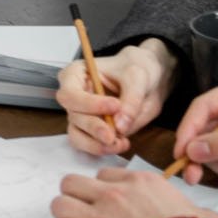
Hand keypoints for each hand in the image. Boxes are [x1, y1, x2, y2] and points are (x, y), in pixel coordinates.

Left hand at [50, 167, 217, 217]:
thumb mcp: (204, 215)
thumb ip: (199, 209)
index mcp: (140, 183)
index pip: (103, 176)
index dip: (103, 191)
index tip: (108, 205)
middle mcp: (114, 195)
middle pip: (72, 183)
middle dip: (75, 198)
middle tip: (84, 214)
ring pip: (60, 204)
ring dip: (66, 217)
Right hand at [58, 38, 178, 154]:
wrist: (148, 80)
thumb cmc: (136, 69)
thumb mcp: (138, 77)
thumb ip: (131, 100)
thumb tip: (120, 127)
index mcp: (75, 74)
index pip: (70, 93)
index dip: (89, 103)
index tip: (115, 106)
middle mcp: (74, 96)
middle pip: (73, 116)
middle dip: (94, 127)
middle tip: (114, 135)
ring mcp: (81, 115)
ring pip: (77, 135)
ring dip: (96, 143)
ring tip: (120, 143)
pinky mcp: (91, 131)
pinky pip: (89, 144)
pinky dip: (102, 148)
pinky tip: (121, 144)